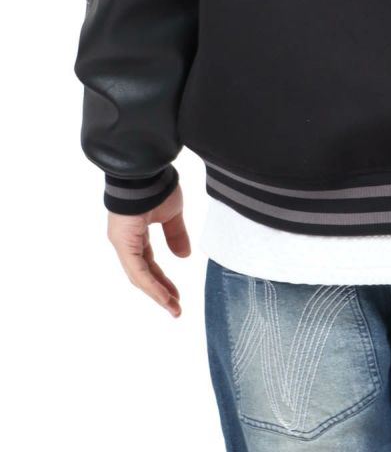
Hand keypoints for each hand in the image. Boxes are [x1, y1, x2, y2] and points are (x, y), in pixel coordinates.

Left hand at [106, 181, 190, 316]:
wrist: (147, 168)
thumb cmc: (157, 186)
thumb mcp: (171, 214)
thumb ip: (176, 235)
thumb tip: (183, 256)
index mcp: (135, 234)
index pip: (148, 264)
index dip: (162, 281)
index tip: (176, 296)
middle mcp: (125, 241)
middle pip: (142, 274)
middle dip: (160, 292)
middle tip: (176, 308)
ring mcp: (122, 242)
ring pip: (139, 275)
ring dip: (157, 293)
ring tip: (173, 307)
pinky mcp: (123, 241)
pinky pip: (137, 269)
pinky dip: (151, 284)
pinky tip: (163, 296)